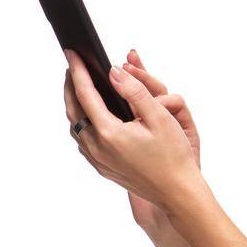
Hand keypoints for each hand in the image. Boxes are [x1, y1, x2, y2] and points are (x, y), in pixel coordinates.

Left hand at [62, 48, 203, 215]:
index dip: (78, 71)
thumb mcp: (160, 117)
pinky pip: (83, 140)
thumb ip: (135, 92)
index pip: (85, 94)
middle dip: (70, 85)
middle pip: (73, 110)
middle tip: (71, 66)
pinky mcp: (102, 167)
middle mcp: (97, 147)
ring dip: (74, 104)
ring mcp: (97, 159)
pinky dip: (82, 122)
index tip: (72, 54)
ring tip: (79, 88)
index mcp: (109, 133)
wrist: (176, 192)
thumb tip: (114, 73)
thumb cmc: (174, 156)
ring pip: (75, 126)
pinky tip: (91, 117)